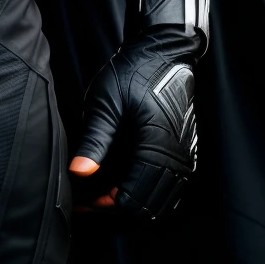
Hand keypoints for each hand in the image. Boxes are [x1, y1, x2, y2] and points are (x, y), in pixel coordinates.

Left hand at [69, 32, 197, 221]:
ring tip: (103, 198)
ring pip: (161, 203)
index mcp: (156, 150)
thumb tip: (78, 173)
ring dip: (133, 206)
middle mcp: (177, 160)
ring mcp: (185, 158)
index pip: (131, 201)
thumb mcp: (106, 103)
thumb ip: (95, 140)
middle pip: (147, 208)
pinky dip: (149, 195)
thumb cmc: (135, 72)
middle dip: (115, 211)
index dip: (104, 208)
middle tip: (87, 204)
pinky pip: (171, 190)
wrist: (164, 52)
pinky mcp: (186, 153)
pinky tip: (126, 187)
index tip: (82, 203)